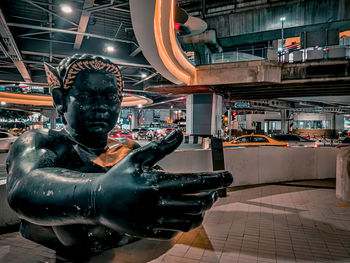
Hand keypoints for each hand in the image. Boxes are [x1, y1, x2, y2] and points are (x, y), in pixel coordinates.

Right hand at [94, 130, 232, 238]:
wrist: (97, 202)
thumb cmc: (119, 176)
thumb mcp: (137, 158)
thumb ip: (160, 147)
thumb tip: (178, 133)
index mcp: (155, 183)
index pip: (194, 182)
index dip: (215, 180)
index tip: (229, 177)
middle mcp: (157, 204)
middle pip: (196, 203)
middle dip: (212, 196)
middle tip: (216, 190)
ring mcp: (154, 220)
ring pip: (190, 220)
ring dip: (203, 211)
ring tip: (205, 201)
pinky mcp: (150, 231)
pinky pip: (176, 231)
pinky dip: (188, 223)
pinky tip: (188, 213)